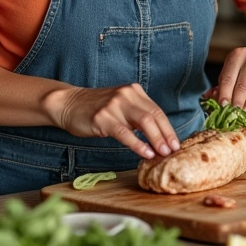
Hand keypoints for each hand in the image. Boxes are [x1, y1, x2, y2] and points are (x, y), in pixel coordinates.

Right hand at [48, 83, 180, 159]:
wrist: (69, 103)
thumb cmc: (97, 108)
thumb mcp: (120, 105)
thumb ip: (137, 114)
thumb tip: (159, 136)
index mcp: (133, 91)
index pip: (157, 110)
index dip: (168, 128)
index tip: (176, 143)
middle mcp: (126, 94)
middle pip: (154, 115)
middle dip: (166, 135)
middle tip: (173, 151)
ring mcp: (114, 105)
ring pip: (143, 122)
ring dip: (156, 139)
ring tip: (163, 153)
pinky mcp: (102, 118)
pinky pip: (125, 133)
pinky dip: (138, 144)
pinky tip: (146, 153)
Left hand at [208, 45, 245, 110]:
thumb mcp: (235, 70)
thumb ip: (224, 84)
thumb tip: (209, 96)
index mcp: (238, 54)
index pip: (228, 77)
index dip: (224, 93)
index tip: (222, 106)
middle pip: (242, 82)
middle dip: (237, 100)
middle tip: (234, 113)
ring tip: (245, 111)